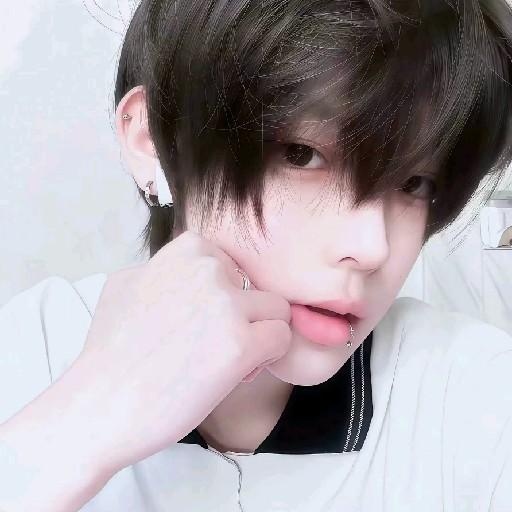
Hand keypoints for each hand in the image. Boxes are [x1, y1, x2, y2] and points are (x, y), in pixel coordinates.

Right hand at [69, 230, 292, 473]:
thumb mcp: (127, 283)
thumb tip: (191, 271)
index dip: (225, 295)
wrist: (101, 402)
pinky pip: (281, 338)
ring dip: (260, 335)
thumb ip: (166, 269)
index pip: (234, 267)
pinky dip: (267, 357)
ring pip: (276, 311)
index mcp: (187, 250)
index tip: (203, 321)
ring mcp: (227, 304)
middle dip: (244, 315)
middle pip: (258, 288)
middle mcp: (209, 269)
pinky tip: (238, 372)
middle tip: (214, 345)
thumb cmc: (110, 349)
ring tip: (229, 359)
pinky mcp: (241, 344)